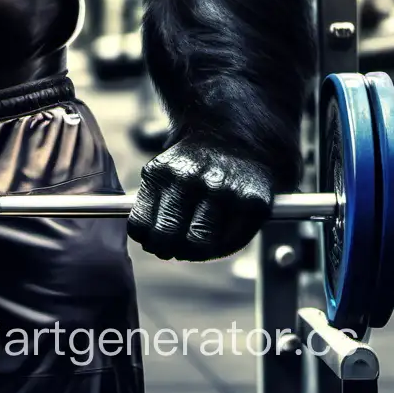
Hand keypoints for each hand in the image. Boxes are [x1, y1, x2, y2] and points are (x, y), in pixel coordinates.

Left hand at [127, 136, 273, 260]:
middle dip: (166, 250)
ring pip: (200, 243)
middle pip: (169, 237)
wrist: (235, 139)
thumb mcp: (164, 171)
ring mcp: (222, 191)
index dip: (146, 241)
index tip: (150, 243)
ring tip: (193, 246)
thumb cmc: (194, 166)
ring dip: (193, 253)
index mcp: (161, 173)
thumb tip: (145, 240)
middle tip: (171, 250)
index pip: (142, 224)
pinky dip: (222, 248)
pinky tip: (217, 239)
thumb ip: (152, 202)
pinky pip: (232, 242)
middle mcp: (190, 180)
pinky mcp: (252, 203)